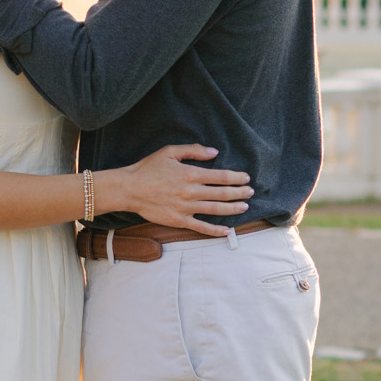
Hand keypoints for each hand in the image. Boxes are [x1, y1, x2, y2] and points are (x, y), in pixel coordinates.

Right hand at [110, 145, 253, 234]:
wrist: (129, 188)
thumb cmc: (148, 168)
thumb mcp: (170, 152)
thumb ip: (194, 150)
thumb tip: (214, 152)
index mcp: (190, 174)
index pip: (221, 177)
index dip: (236, 178)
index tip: (246, 178)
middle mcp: (190, 192)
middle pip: (222, 194)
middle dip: (239, 192)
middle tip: (250, 192)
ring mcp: (185, 208)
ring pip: (215, 210)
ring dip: (233, 209)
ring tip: (245, 206)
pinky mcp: (178, 220)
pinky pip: (201, 227)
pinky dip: (215, 230)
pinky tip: (227, 231)